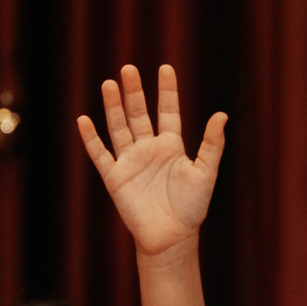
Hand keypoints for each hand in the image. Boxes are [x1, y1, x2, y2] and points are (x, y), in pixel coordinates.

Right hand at [78, 64, 228, 259]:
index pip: (168, 111)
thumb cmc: (192, 207)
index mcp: (171, 146)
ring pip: (119, 128)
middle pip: (139, 114)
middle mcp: (149, 149)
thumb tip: (222, 115)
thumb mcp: (205, 173)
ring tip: (109, 84)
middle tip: (129, 69)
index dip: (166, 91)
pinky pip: (100, 154)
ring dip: (113, 107)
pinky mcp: (115, 177)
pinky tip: (84, 120)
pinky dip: (91, 138)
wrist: (171, 237)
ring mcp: (130, 161)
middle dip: (134, 92)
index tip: (165, 68)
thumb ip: (212, 145)